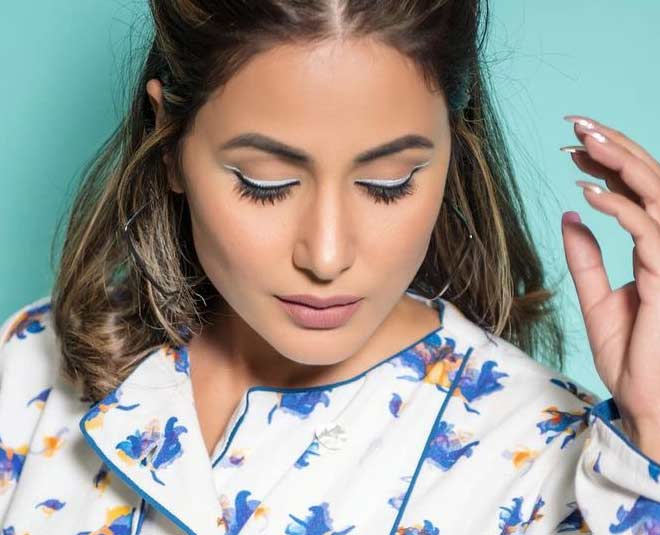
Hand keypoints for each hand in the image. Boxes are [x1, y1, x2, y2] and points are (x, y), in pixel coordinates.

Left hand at [560, 115, 659, 462]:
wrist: (650, 405)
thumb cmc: (633, 359)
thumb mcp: (598, 302)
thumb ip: (587, 260)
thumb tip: (571, 217)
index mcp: (654, 251)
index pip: (636, 194)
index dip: (607, 165)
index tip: (572, 147)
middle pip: (651, 183)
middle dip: (615, 149)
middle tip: (578, 125)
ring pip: (658, 196)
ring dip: (621, 164)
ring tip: (584, 141)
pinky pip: (649, 232)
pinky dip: (620, 208)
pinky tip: (589, 193)